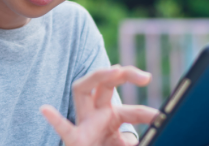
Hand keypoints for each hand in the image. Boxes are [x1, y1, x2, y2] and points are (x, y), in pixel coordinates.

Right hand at [41, 65, 157, 145]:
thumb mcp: (126, 145)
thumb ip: (141, 138)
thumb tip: (161, 126)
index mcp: (110, 117)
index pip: (131, 110)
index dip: (148, 114)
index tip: (162, 118)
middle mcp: (95, 114)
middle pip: (105, 84)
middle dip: (123, 74)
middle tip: (145, 76)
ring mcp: (84, 124)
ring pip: (82, 90)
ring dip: (97, 76)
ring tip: (114, 71)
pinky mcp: (74, 141)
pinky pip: (64, 129)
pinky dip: (55, 120)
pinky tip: (46, 110)